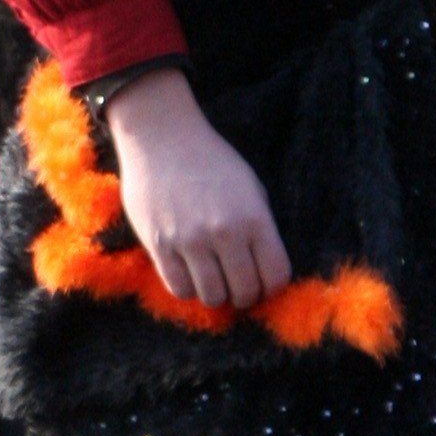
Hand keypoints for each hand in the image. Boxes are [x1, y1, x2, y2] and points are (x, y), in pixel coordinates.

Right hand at [102, 65, 291, 311]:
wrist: (162, 138)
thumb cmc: (211, 161)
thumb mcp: (250, 188)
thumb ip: (260, 228)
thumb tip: (262, 269)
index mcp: (254, 218)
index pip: (275, 276)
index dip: (272, 287)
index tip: (263, 283)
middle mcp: (224, 233)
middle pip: (244, 292)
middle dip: (245, 295)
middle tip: (237, 285)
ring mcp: (190, 241)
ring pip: (212, 297)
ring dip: (216, 295)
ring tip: (213, 281)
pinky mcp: (160, 245)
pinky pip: (179, 288)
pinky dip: (188, 289)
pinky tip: (190, 275)